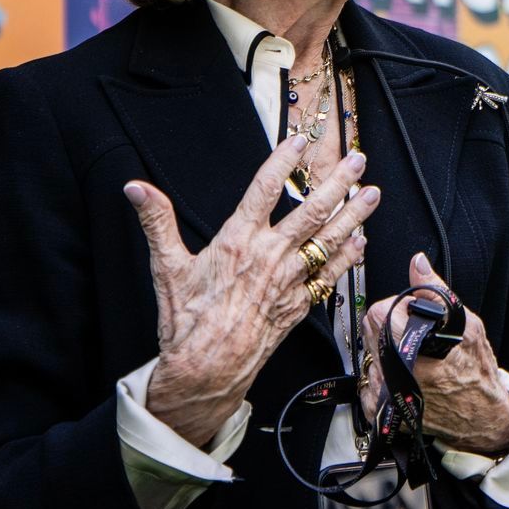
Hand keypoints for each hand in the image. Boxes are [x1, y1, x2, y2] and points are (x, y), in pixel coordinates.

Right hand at [132, 138, 378, 446]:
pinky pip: (330, 276)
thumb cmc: (187, 320)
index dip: (283, 161)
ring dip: (354, 215)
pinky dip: (348, 258)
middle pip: (312, 211)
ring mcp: (289, 280)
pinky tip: (361, 243)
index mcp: (239, 241)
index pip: (264, 189)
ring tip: (372, 194)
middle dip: (338, 183)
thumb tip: (135, 188)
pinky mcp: (299, 303)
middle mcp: (270, 256)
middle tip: (358, 161)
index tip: (299, 140)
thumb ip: (156, 221)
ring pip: (329, 240)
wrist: (208, 367)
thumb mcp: (167, 266)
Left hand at [363, 252, 508, 457]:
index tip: (412, 313)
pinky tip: (403, 372)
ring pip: (367, 352)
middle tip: (413, 331)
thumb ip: (435, 291)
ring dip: (384, 347)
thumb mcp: (466, 323)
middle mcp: (396, 374)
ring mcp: (385, 394)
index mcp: (415, 350)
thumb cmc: (477, 371)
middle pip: (368, 330)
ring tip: (411, 353)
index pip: (378, 313)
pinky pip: (366, 377)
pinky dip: (381, 372)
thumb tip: (417, 263)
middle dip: (388, 324)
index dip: (395, 307)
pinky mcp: (379, 408)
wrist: (479, 414)